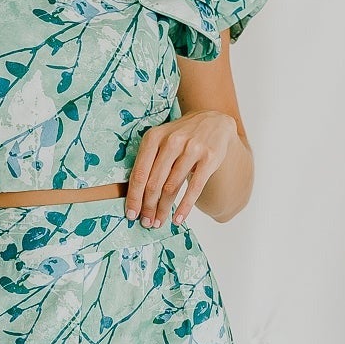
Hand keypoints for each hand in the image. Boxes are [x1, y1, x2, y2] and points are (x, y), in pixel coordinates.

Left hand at [124, 109, 238, 226]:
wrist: (214, 120)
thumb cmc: (181, 136)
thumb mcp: (161, 139)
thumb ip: (148, 161)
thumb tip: (136, 197)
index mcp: (154, 137)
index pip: (139, 174)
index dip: (134, 197)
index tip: (131, 214)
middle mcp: (172, 141)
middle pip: (154, 183)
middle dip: (148, 207)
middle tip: (146, 223)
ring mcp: (192, 149)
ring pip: (172, 187)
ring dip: (163, 209)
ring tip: (159, 222)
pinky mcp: (209, 158)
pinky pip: (194, 188)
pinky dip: (185, 207)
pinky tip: (178, 219)